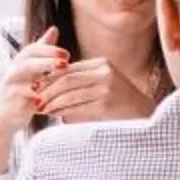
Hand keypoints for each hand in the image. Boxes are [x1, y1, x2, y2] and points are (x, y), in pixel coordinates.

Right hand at [0, 30, 66, 172]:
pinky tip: (51, 96)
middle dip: (48, 57)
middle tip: (66, 59)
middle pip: (28, 58)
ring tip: (61, 71)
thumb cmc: (21, 92)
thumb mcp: (31, 70)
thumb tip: (54, 29)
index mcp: (19, 64)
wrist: (2, 119)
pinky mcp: (12, 102)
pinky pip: (25, 96)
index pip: (32, 50)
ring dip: (44, 70)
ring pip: (25, 73)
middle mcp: (13, 72)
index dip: (49, 49)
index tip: (67, 53)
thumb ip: (42, 51)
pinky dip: (38, 95)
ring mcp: (11, 86)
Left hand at [34, 56, 154, 126]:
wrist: (146, 115)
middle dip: (47, 89)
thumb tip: (54, 83)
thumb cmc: (121, 103)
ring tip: (40, 108)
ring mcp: (106, 87)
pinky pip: (77, 106)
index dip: (50, 77)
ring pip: (70, 93)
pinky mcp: (106, 103)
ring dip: (52, 102)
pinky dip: (62, 110)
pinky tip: (53, 115)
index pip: (69, 68)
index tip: (35, 85)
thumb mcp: (103, 84)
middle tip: (33, 97)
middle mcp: (104, 72)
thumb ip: (83, 81)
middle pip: (67, 79)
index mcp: (101, 63)